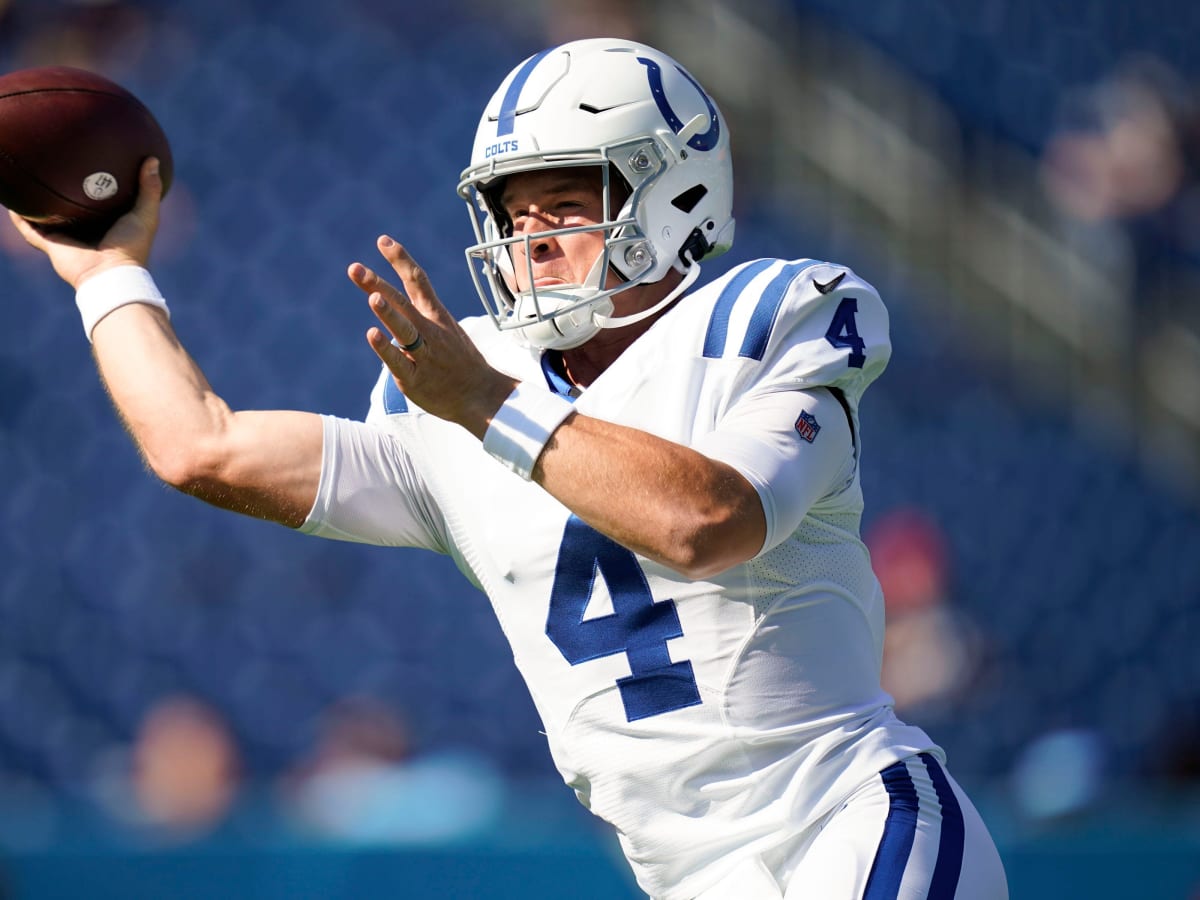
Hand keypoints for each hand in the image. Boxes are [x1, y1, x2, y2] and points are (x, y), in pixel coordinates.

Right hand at [7, 156, 162, 288]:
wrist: (111, 275)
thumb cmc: (131, 247)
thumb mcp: (145, 215)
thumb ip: (149, 188)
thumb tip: (152, 159)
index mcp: (108, 225)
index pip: (98, 202)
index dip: (93, 186)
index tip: (90, 166)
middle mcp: (86, 231)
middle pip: (70, 208)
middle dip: (62, 192)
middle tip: (54, 168)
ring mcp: (68, 239)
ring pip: (46, 218)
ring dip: (36, 204)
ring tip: (26, 182)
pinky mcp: (52, 246)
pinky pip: (30, 229)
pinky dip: (20, 218)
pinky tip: (11, 203)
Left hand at [348, 236, 516, 437]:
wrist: (481, 394)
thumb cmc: (459, 360)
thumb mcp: (446, 326)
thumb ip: (419, 311)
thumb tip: (389, 294)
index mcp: (436, 315)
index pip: (418, 281)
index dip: (400, 260)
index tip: (383, 241)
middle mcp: (430, 330)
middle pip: (402, 302)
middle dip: (378, 284)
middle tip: (355, 269)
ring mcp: (423, 354)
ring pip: (405, 329)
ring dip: (389, 313)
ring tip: (373, 297)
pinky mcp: (414, 379)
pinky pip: (398, 361)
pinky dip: (386, 348)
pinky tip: (373, 335)